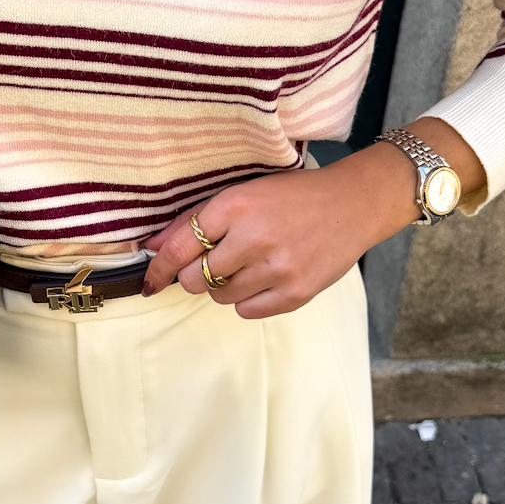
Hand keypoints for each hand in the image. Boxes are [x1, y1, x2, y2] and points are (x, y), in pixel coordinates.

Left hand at [142, 119, 482, 318]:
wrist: (355, 204)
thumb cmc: (294, 196)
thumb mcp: (244, 193)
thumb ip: (197, 219)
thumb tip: (153, 245)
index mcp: (237, 204)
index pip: (181, 246)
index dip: (158, 267)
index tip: (149, 280)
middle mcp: (254, 238)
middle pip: (195, 278)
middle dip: (194, 274)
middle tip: (213, 262)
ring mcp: (277, 269)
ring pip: (219, 296)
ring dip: (222, 286)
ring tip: (244, 266)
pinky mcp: (295, 293)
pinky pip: (246, 311)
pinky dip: (246, 300)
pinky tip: (262, 278)